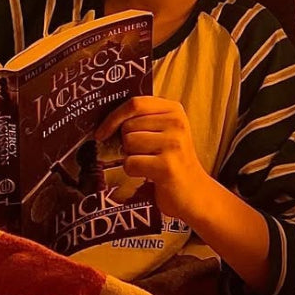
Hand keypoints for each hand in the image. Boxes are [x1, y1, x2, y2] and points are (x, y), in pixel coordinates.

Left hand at [93, 97, 210, 223]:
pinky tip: (148, 174)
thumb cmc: (172, 160)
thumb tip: (106, 120)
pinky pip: (130, 163)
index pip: (135, 103)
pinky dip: (133, 171)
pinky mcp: (167, 166)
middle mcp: (176, 123)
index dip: (113, 117)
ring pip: (128, 143)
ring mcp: (173, 144)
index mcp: (174, 109)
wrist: (193, 191)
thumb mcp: (165, 131)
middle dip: (126, 142)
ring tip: (148, 162)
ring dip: (131, 156)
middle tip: (143, 153)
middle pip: (128, 125)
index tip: (101, 132)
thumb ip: (143, 119)